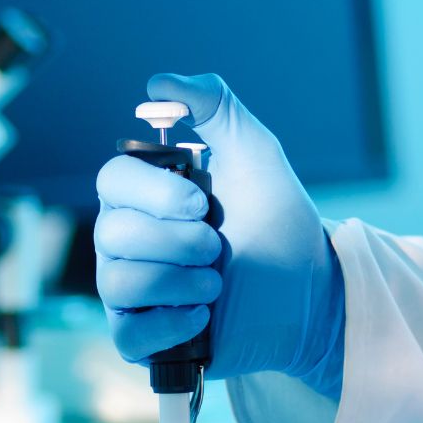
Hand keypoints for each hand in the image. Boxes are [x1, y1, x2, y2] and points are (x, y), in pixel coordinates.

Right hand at [94, 73, 344, 395]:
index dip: (153, 193)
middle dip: (177, 242)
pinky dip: (169, 325)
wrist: (311, 293)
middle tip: (217, 247)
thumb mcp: (255, 153)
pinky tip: (203, 318)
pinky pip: (127, 336)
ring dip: (179, 282)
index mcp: (145, 196)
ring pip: (117, 283)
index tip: (201, 202)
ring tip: (216, 286)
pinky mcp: (146, 340)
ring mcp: (133, 294)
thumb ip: (215, 106)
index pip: (112, 181)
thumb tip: (158, 83)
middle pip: (111, 233)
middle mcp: (128, 242)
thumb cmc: (279, 223)